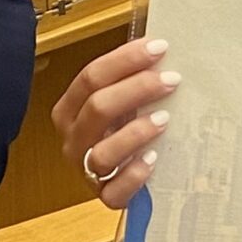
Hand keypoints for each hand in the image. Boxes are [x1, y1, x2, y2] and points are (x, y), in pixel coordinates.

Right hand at [51, 37, 180, 209]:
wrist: (121, 177)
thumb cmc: (122, 129)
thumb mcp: (119, 101)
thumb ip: (130, 77)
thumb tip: (160, 44)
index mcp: (70, 109)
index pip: (91, 77)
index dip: (125, 60)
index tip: (159, 48)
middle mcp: (73, 139)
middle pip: (97, 108)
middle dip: (136, 89)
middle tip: (171, 80)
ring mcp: (86, 170)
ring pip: (102, 152)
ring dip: (134, 133)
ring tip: (164, 119)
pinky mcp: (105, 196)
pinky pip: (114, 192)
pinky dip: (134, 176)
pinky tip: (153, 159)